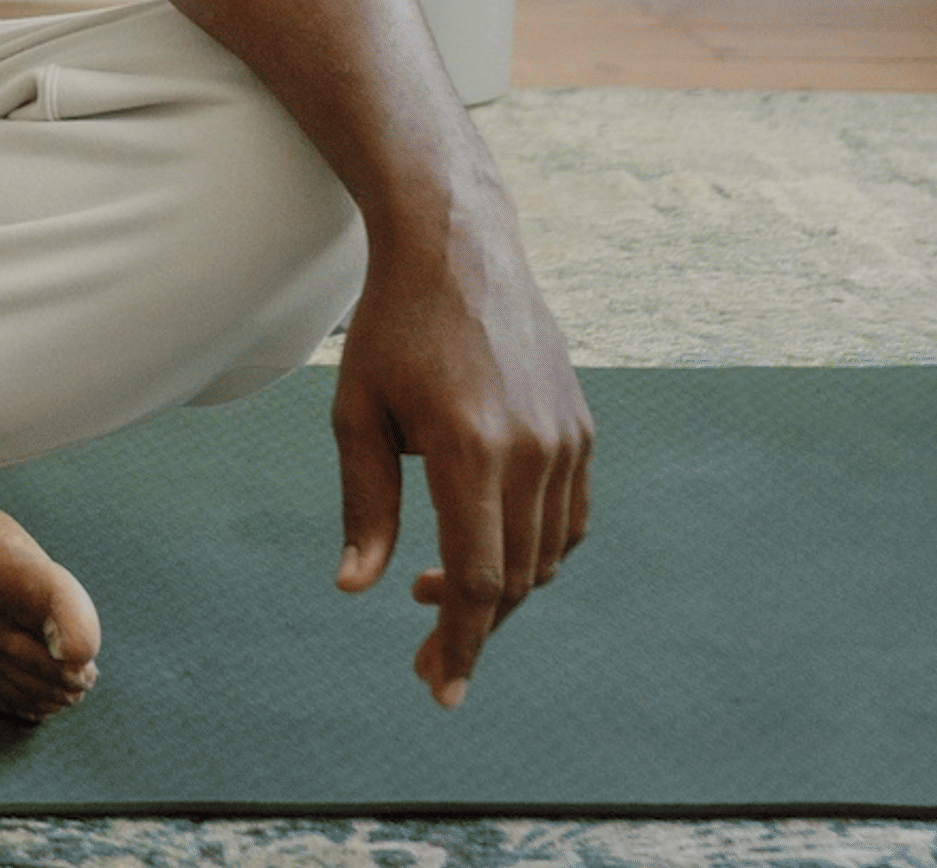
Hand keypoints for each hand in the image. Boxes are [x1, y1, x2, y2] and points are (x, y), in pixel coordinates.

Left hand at [328, 171, 590, 706]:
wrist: (459, 246)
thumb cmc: (392, 326)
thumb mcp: (356, 413)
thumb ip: (365, 505)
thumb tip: (357, 589)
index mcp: (472, 450)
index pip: (481, 580)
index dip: (463, 643)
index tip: (442, 689)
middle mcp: (532, 450)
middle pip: (518, 579)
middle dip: (476, 629)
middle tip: (427, 654)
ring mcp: (567, 439)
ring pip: (548, 555)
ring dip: (504, 591)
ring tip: (439, 593)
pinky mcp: (580, 427)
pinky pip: (568, 517)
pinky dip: (535, 550)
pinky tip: (488, 547)